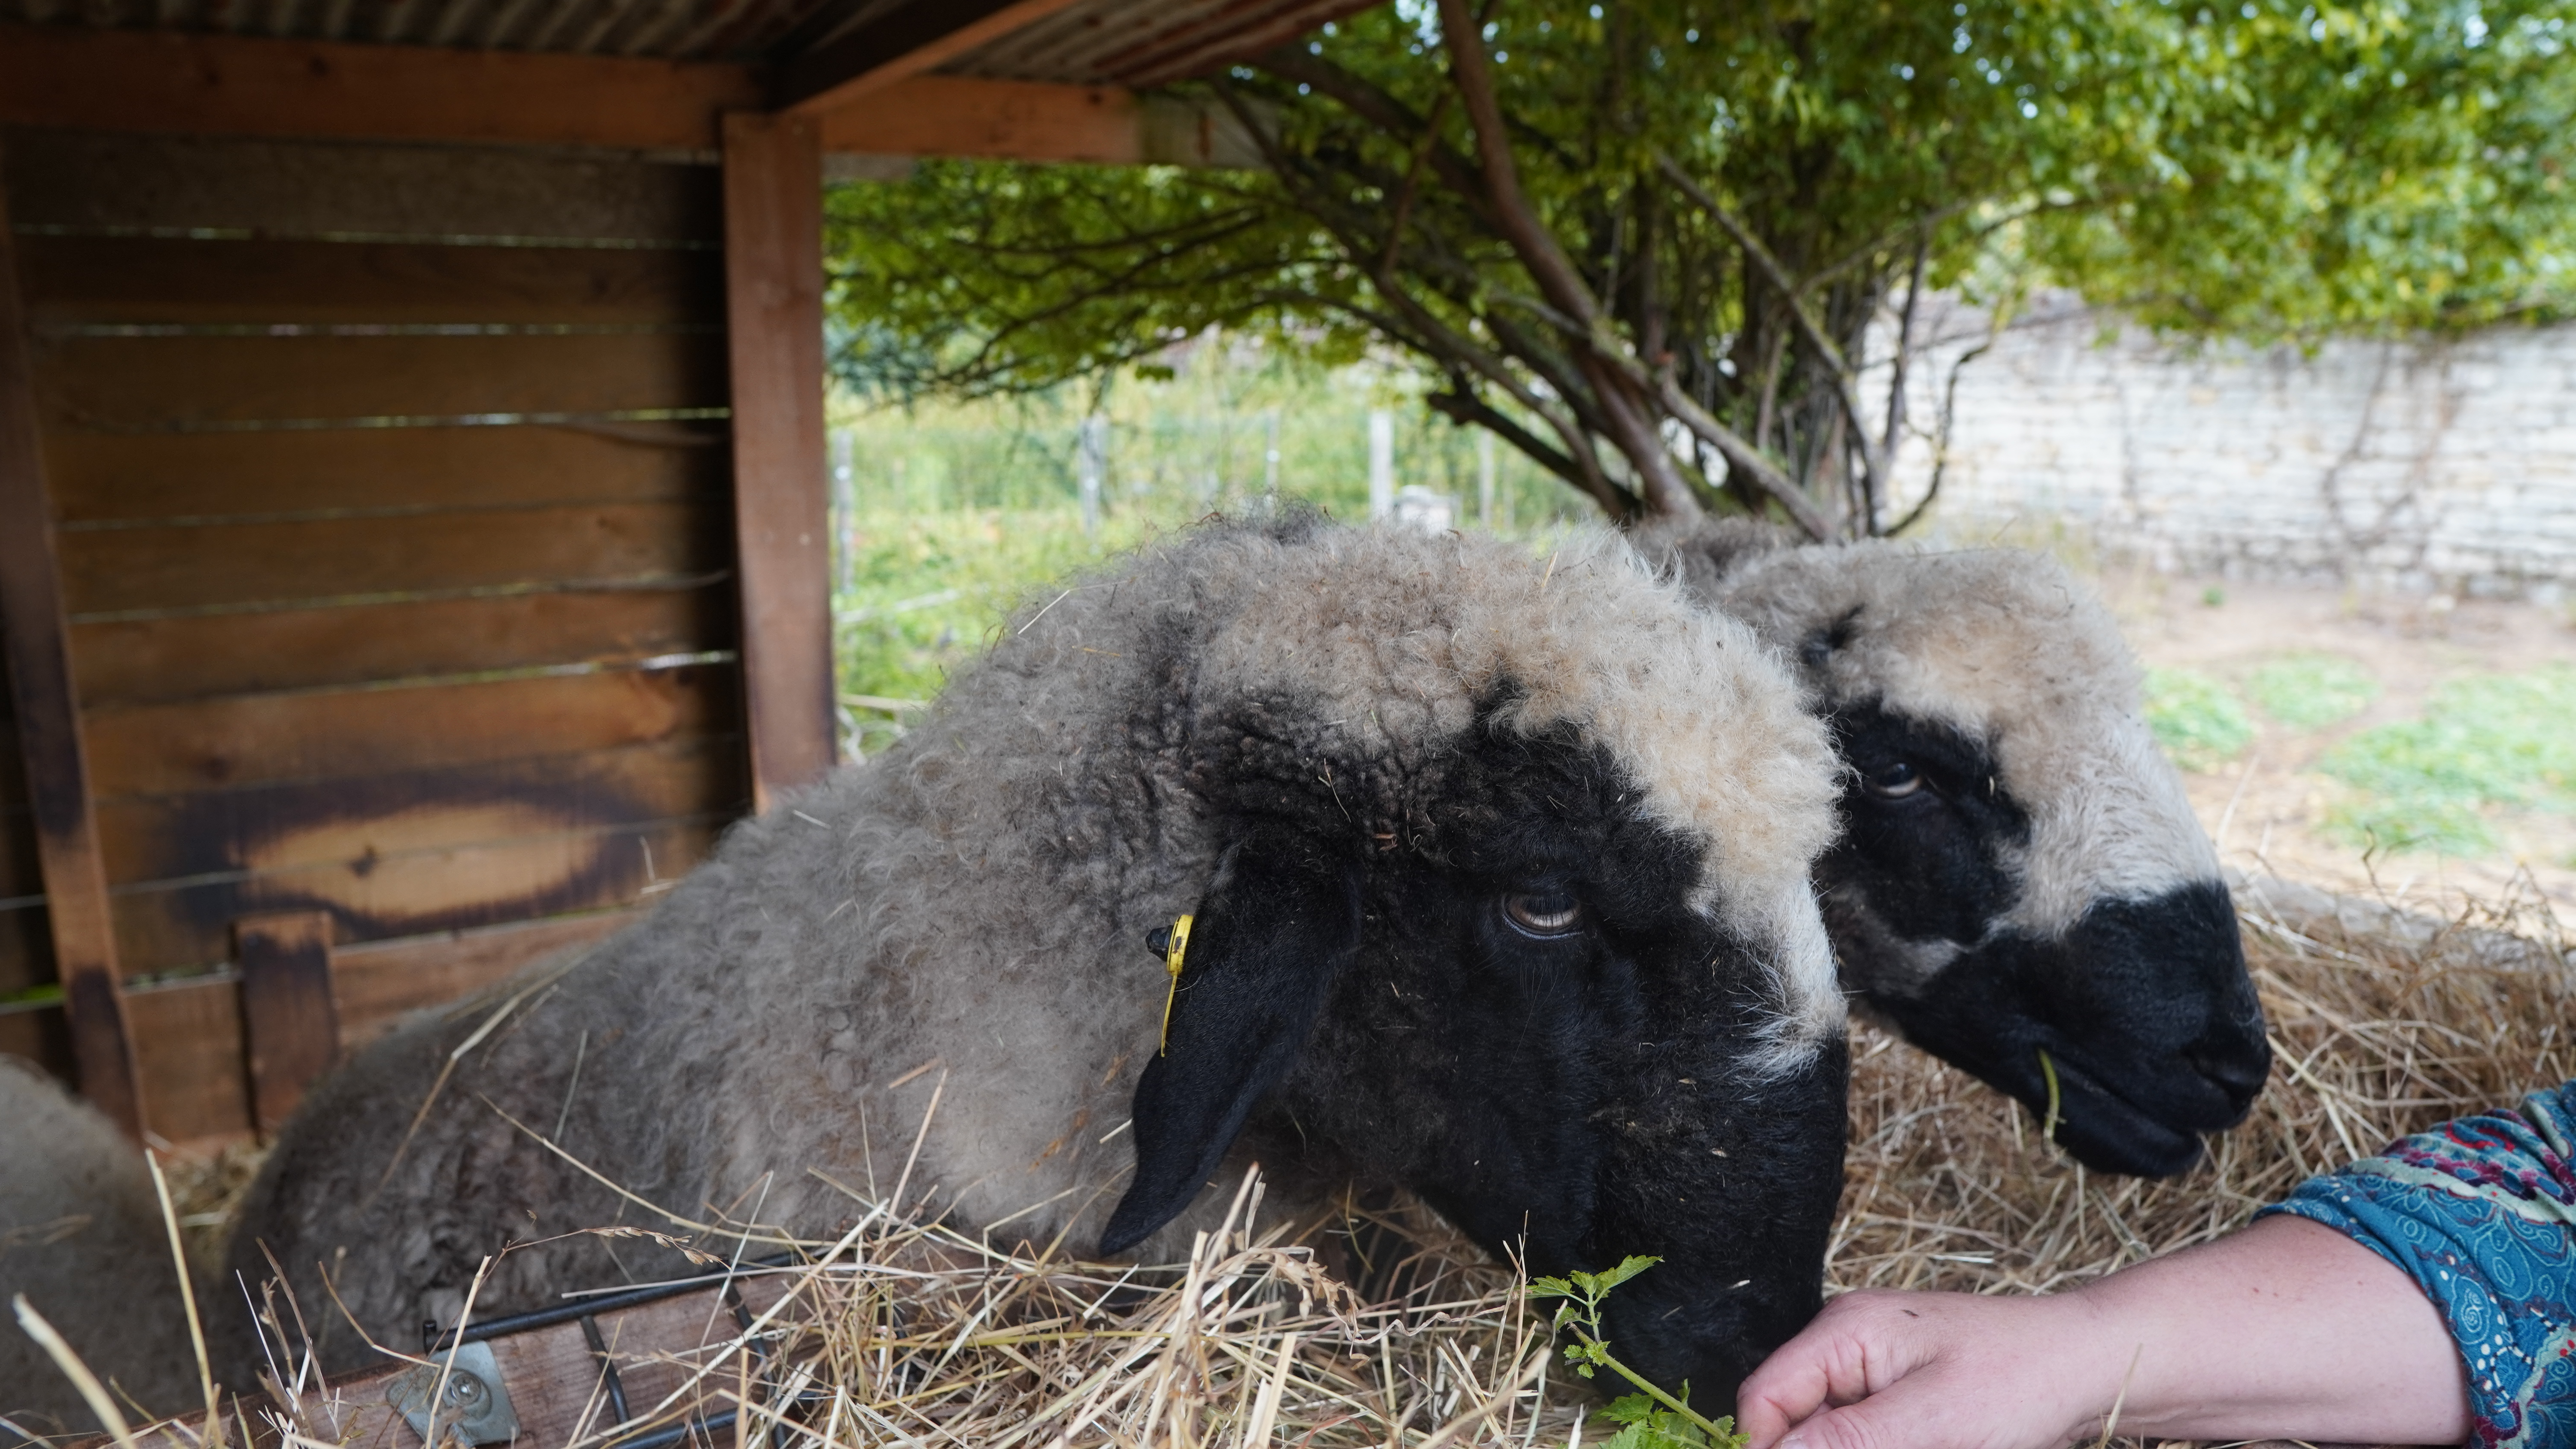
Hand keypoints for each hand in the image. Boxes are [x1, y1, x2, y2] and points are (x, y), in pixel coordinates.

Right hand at [1738, 1288, 2121, 1448]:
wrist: (2094, 1367)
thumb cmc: (2025, 1378)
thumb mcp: (1934, 1419)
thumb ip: (1847, 1438)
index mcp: (1844, 1332)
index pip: (1765, 1397)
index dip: (1764, 1448)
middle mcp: (1847, 1344)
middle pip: (1793, 1419)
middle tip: (1910, 1448)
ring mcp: (1874, 1368)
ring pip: (1832, 1432)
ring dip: (1857, 1448)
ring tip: (1938, 1441)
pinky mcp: (1900, 1395)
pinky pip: (1865, 1432)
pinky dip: (1879, 1445)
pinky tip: (1937, 1444)